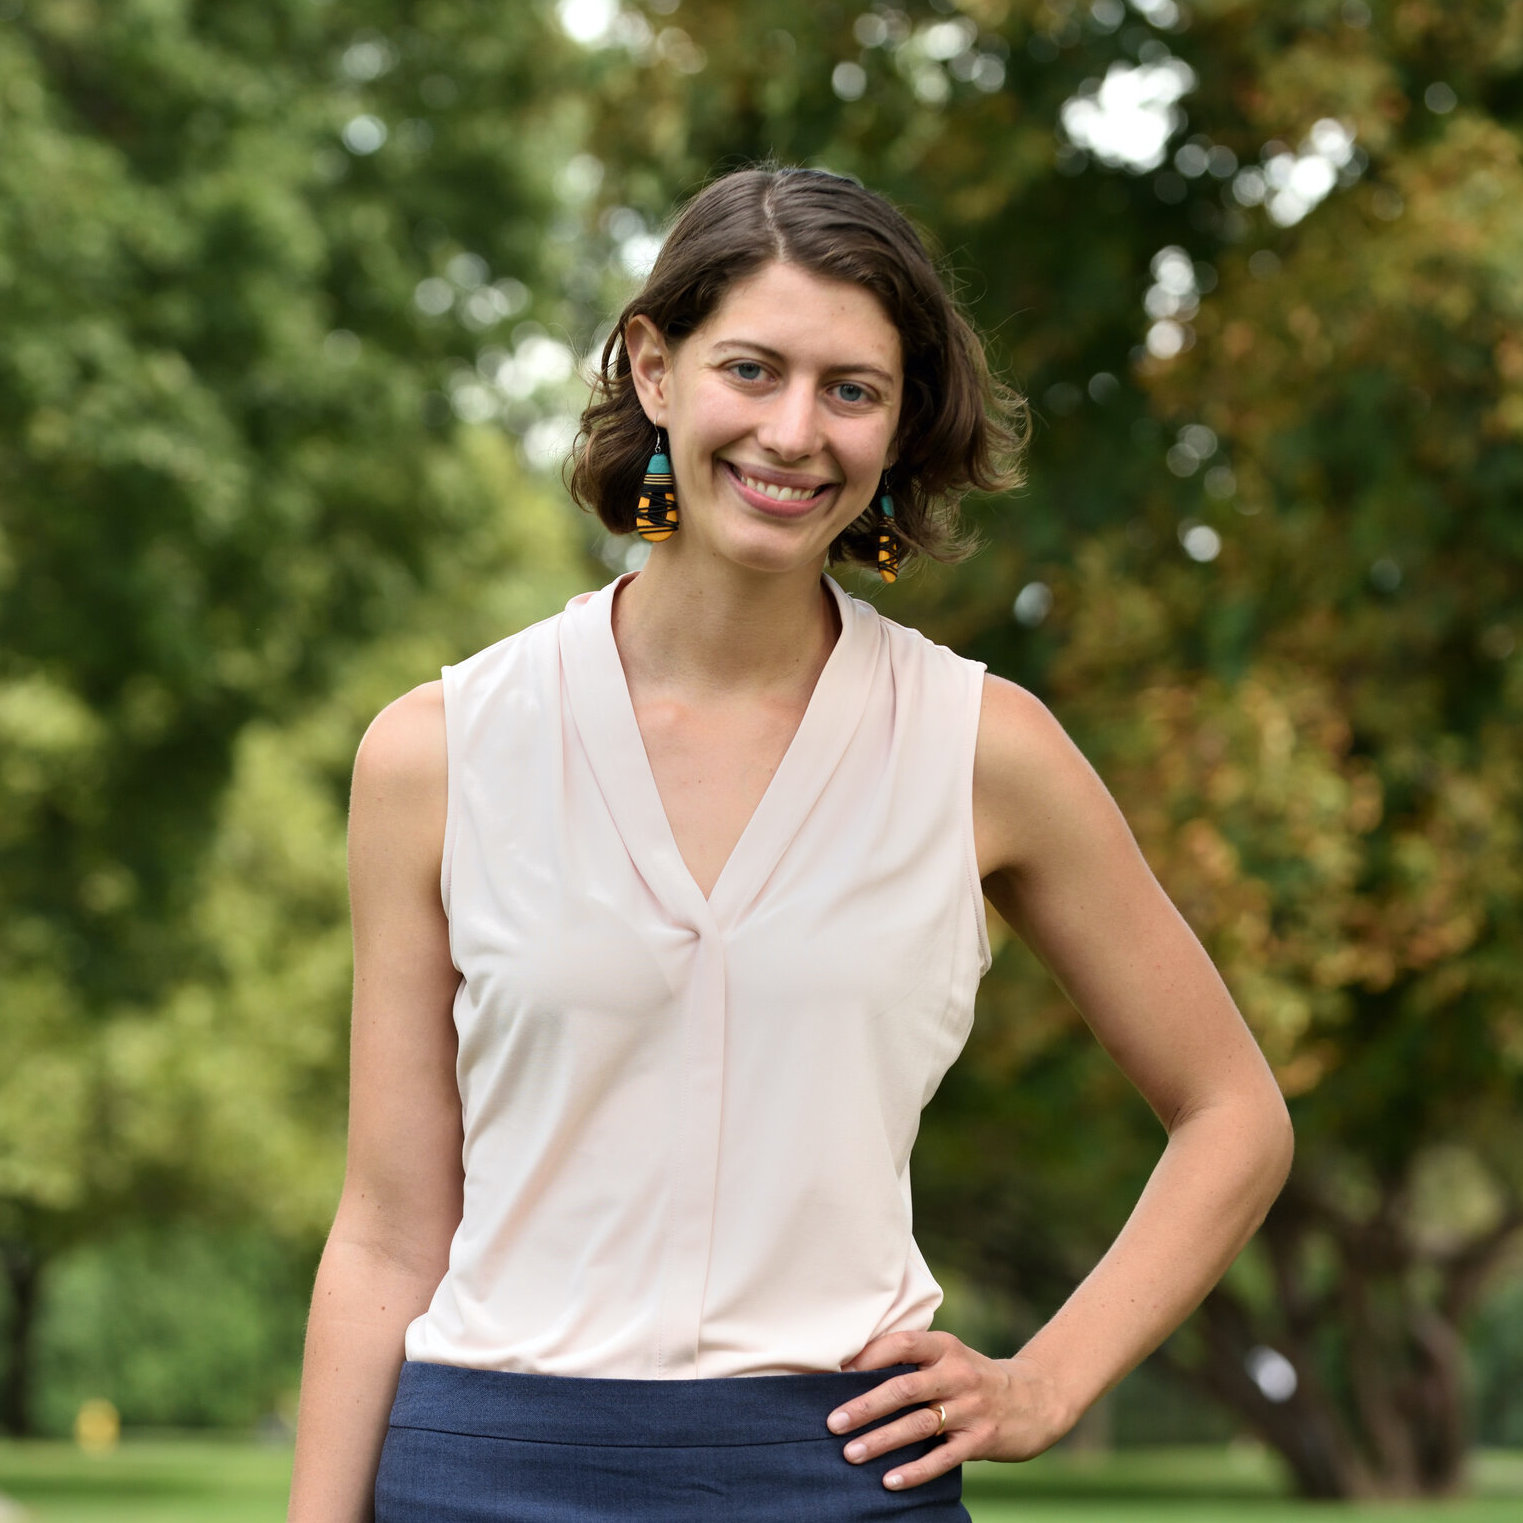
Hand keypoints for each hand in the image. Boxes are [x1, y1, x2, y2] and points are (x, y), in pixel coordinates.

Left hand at [825, 1330, 1069, 1490]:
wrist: (1036, 1398)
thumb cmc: (974, 1378)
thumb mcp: (950, 1358)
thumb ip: (914, 1363)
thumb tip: (854, 1375)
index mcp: (945, 1346)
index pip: (902, 1344)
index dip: (869, 1356)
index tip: (838, 1373)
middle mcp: (957, 1373)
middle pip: (904, 1388)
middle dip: (866, 1406)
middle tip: (833, 1422)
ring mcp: (971, 1407)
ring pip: (919, 1425)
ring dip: (882, 1440)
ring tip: (851, 1453)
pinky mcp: (982, 1439)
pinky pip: (943, 1458)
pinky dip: (915, 1470)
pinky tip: (890, 1481)